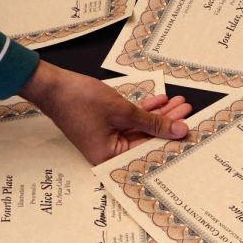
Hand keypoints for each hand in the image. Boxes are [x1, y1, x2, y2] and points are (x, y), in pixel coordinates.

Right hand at [19, 60, 189, 164]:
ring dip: (159, 114)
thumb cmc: (81, 101)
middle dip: (169, 122)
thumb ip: (153, 122)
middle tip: (188, 111)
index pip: (149, 150)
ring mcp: (107, 138)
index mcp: (110, 157)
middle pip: (148, 138)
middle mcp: (108, 152)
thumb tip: (179, 130)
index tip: (190, 128)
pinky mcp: (105, 124)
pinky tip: (161, 101)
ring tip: (180, 103)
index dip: (171, 138)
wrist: (52, 85)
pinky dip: (144, 110)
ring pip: (141, 127)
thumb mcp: (123, 111)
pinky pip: (130, 119)